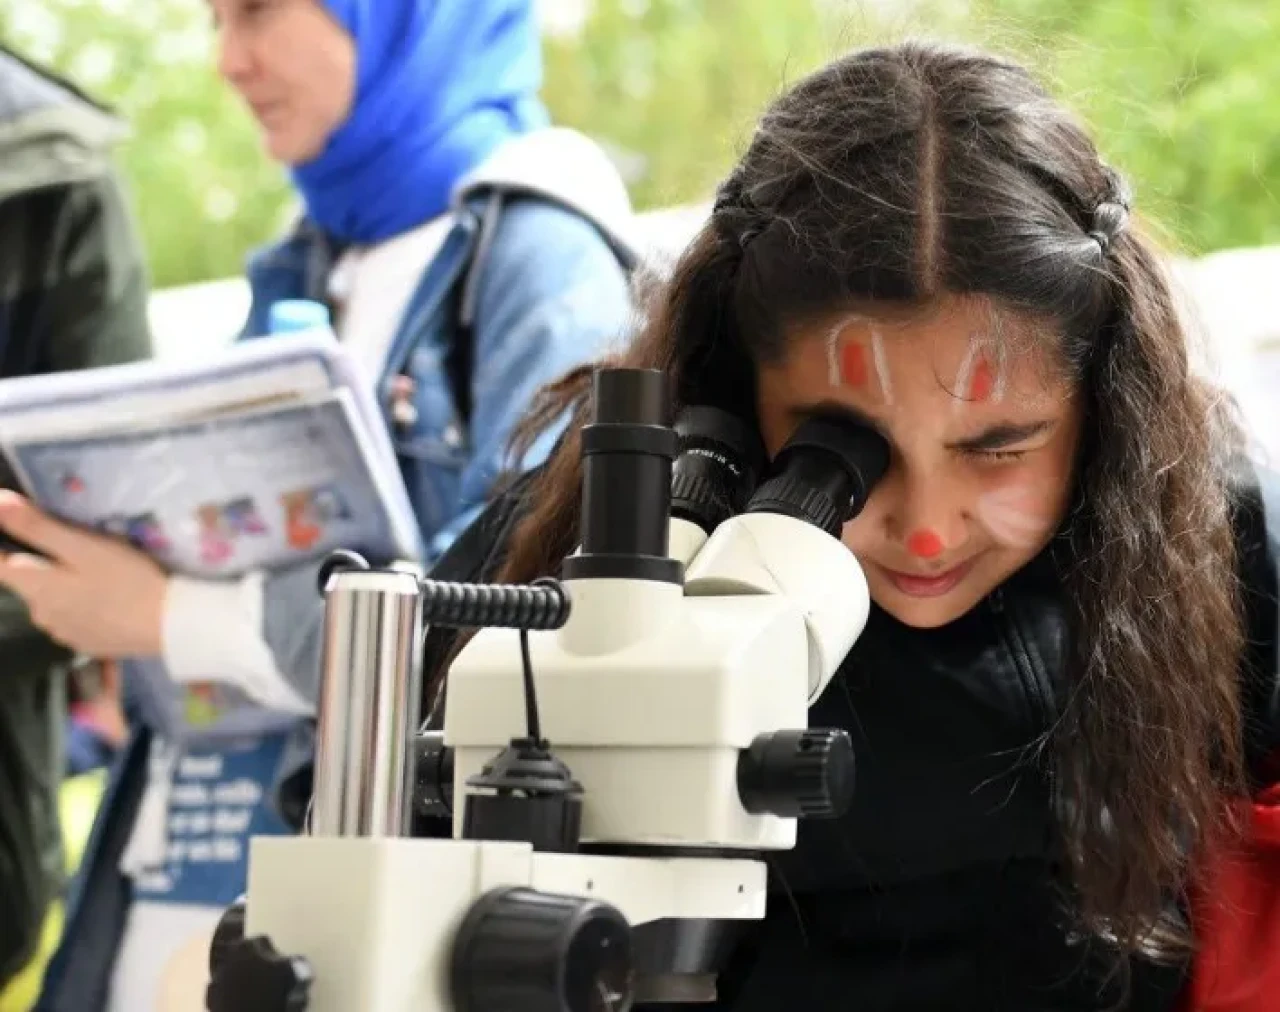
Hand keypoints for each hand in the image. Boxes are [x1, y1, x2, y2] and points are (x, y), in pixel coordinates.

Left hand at [0, 491, 166, 657]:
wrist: (170, 626)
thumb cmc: (127, 580)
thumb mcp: (84, 547)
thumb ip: (37, 527)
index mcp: (36, 587)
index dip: (3, 547)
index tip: (17, 534)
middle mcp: (40, 615)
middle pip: (26, 583)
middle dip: (40, 565)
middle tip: (76, 548)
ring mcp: (63, 633)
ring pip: (51, 602)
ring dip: (62, 587)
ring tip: (96, 574)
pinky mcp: (87, 644)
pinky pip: (72, 619)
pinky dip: (81, 608)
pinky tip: (107, 601)